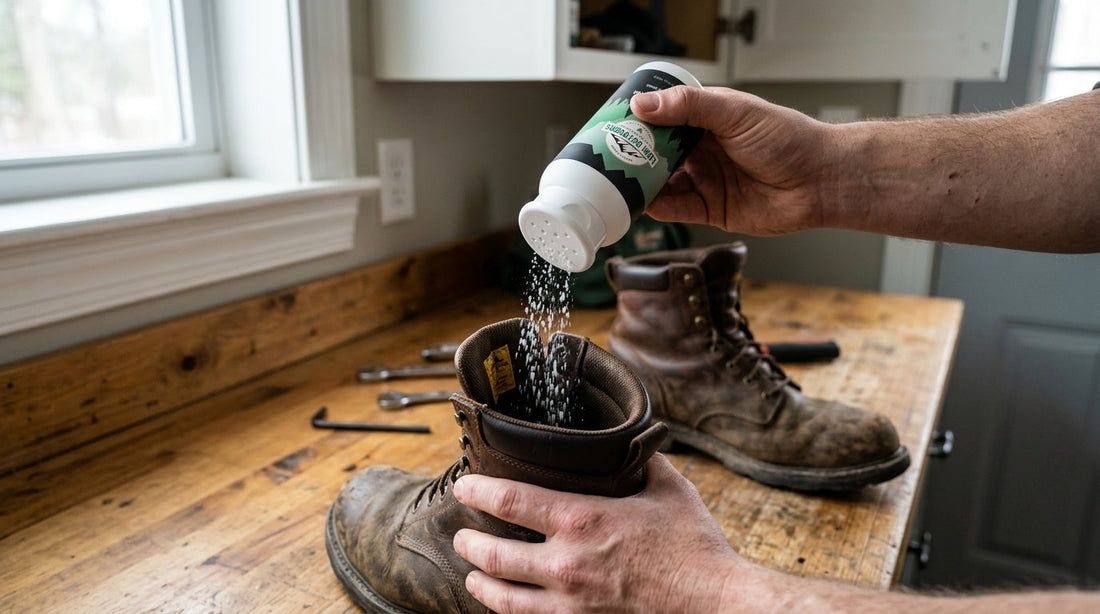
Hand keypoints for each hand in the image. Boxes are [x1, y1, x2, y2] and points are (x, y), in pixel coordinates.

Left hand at [451, 454, 749, 613]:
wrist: (714, 603)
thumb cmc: (694, 546)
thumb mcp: (669, 488)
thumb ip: (641, 462)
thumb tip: (630, 441)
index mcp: (582, 520)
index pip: (509, 500)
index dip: (478, 490)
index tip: (465, 484)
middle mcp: (566, 564)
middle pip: (492, 555)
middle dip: (469, 542)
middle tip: (462, 534)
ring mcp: (570, 604)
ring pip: (503, 598)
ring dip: (480, 583)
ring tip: (473, 574)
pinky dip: (511, 611)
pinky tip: (510, 604)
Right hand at [631, 86, 835, 235]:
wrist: (820, 180)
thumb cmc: (788, 139)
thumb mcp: (735, 112)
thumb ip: (689, 107)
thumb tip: (644, 105)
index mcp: (708, 121)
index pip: (663, 119)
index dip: (638, 122)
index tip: (613, 124)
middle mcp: (704, 151)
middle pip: (657, 154)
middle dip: (632, 155)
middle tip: (606, 155)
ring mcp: (707, 181)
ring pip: (662, 183)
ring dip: (641, 183)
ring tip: (617, 182)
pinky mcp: (713, 210)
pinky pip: (678, 210)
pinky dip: (658, 208)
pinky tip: (644, 203)